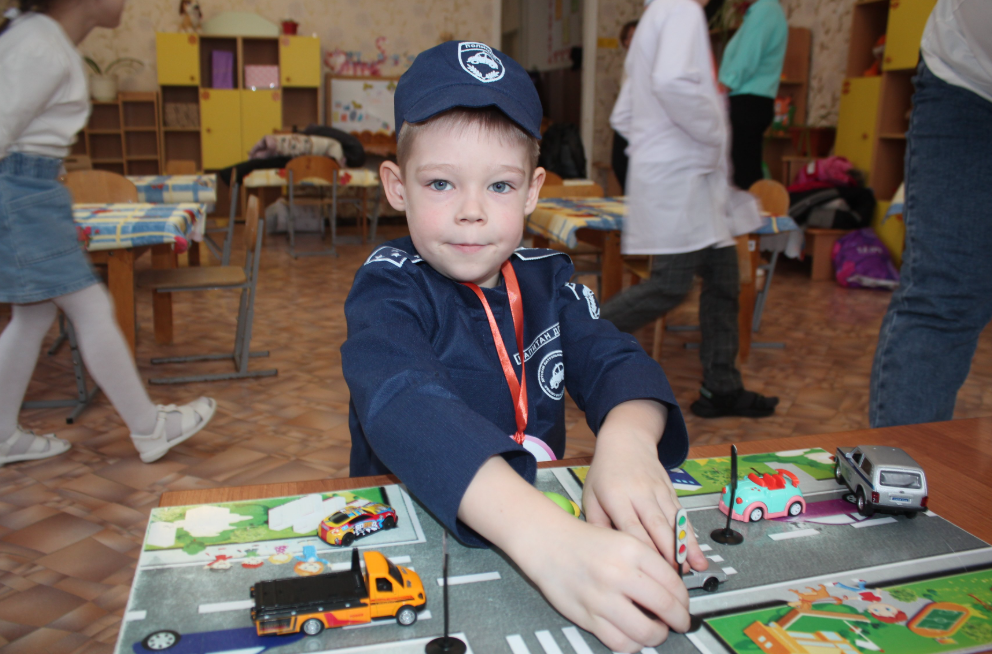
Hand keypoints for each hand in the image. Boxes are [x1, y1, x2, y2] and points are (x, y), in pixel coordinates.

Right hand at [513, 515, 690, 652]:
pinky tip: (635, 635)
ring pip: (645, 631)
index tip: (685, 605)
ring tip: (658, 630)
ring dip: (659, 635)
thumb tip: (674, 591)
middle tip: (681, 622)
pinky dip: (634, 644)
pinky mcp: (587, 616)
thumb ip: (649, 562)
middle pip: (665, 607)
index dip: (685, 600)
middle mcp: (618, 573)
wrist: (549, 544)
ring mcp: (602, 597)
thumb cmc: (586, 542)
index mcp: (632, 550)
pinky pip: (620, 642)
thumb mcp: (623, 539)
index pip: (673, 582)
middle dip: (680, 620)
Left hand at [583, 400, 708, 573]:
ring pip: (674, 521)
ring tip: (695, 567)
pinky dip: (690, 535)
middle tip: (676, 578)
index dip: (644, 550)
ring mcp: (658, 491)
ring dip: (686, 546)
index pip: (632, 527)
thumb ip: (596, 524)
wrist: (626, 440)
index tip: (651, 572)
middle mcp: (640, 493)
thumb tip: (606, 552)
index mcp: (616, 496)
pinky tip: (697, 551)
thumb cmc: (605, 472)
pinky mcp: (671, 491)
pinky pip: (682, 516)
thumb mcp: (590, 496)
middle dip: (669, 553)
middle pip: (657, 526)